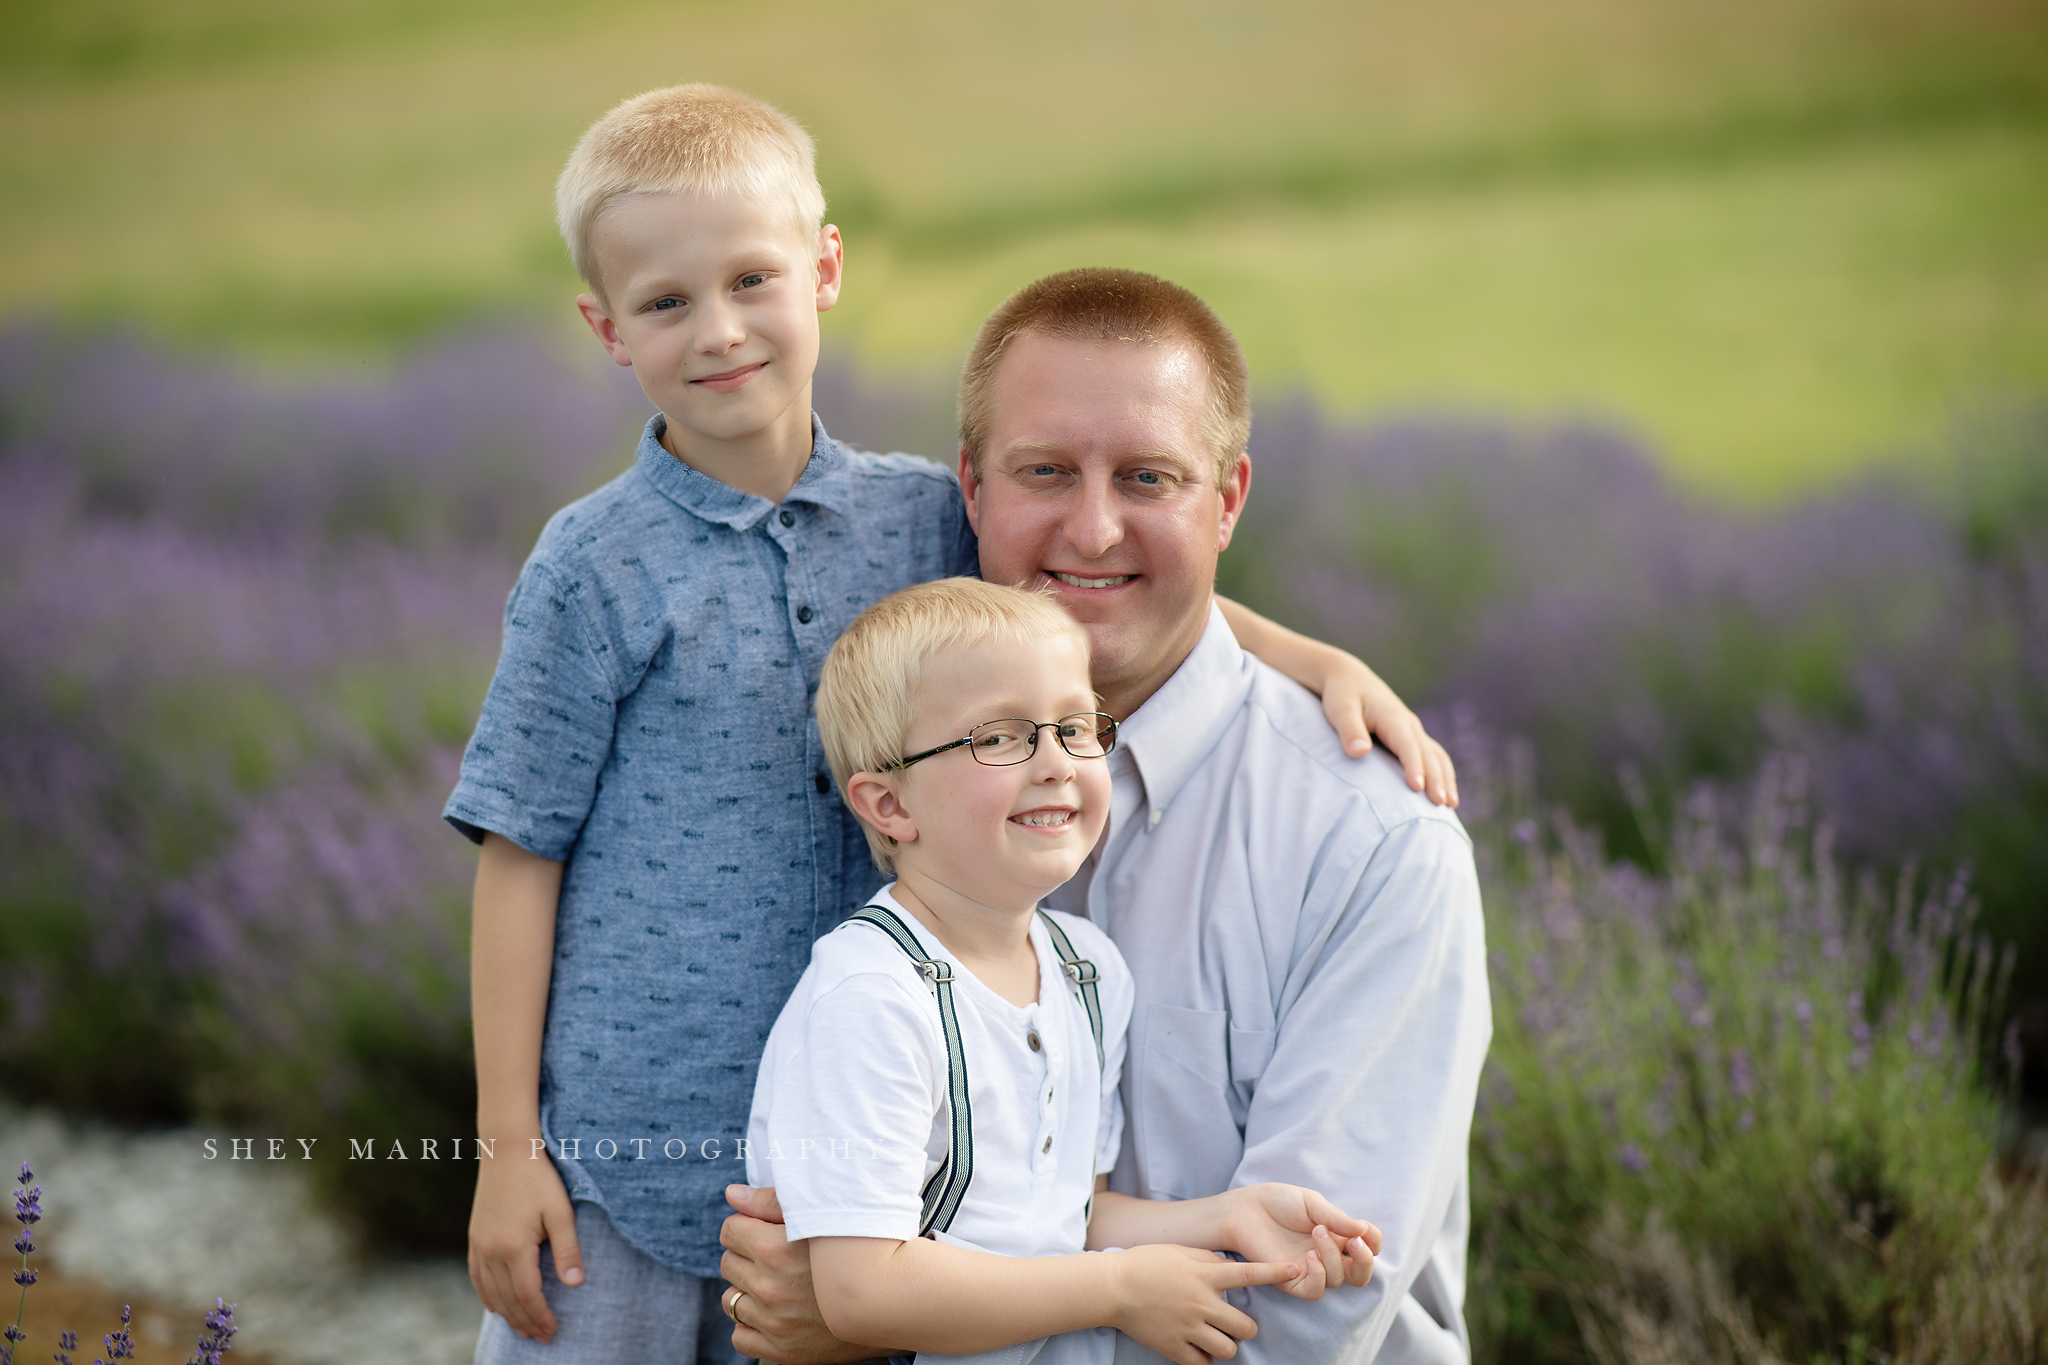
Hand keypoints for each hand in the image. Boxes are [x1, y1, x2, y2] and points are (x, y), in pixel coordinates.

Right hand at [467, 1146, 581, 1342]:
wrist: (507, 1150)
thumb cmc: (539, 1178)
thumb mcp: (560, 1211)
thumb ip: (568, 1248)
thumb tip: (576, 1284)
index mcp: (514, 1248)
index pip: (527, 1295)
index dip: (540, 1316)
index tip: (553, 1330)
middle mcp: (491, 1251)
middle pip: (508, 1300)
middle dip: (526, 1322)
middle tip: (543, 1338)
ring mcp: (479, 1245)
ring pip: (491, 1292)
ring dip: (508, 1314)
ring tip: (524, 1328)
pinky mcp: (475, 1237)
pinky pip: (477, 1277)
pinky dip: (487, 1296)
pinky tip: (496, 1306)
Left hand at [720, 1185, 883, 1364]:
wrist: (891, 1300)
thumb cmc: (855, 1249)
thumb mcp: (819, 1216)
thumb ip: (770, 1202)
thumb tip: (731, 1194)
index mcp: (775, 1250)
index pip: (730, 1231)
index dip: (745, 1227)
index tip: (762, 1230)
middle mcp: (770, 1288)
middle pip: (729, 1263)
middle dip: (747, 1256)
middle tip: (774, 1256)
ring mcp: (774, 1322)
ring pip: (731, 1300)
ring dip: (747, 1291)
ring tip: (777, 1284)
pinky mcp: (781, 1349)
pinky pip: (740, 1336)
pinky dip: (752, 1325)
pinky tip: (775, 1312)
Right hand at [1107, 1244, 1298, 1364]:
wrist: (1113, 1287)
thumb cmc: (1146, 1263)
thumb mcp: (1180, 1251)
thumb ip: (1209, 1258)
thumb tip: (1231, 1266)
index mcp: (1204, 1276)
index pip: (1248, 1274)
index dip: (1275, 1272)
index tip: (1297, 1270)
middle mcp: (1201, 1303)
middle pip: (1245, 1326)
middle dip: (1245, 1326)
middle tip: (1234, 1322)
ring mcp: (1189, 1328)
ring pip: (1229, 1349)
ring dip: (1228, 1344)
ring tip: (1216, 1336)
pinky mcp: (1174, 1348)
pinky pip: (1204, 1363)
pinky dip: (1206, 1358)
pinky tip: (1200, 1348)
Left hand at [1218, 1183, 1380, 1299]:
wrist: (1246, 1208)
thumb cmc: (1278, 1202)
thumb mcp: (1311, 1203)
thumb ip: (1337, 1218)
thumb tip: (1362, 1230)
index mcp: (1337, 1236)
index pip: (1368, 1248)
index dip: (1373, 1241)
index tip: (1364, 1227)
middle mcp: (1327, 1256)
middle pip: (1360, 1274)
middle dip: (1364, 1259)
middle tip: (1353, 1240)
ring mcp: (1310, 1269)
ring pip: (1338, 1280)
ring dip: (1333, 1256)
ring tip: (1318, 1231)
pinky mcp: (1290, 1280)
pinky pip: (1314, 1291)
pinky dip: (1318, 1276)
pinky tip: (1310, 1257)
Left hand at [1321, 662, 1457, 807]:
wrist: (1349, 679)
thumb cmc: (1342, 696)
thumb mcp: (1340, 709)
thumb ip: (1349, 730)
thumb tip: (1359, 752)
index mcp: (1392, 717)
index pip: (1407, 745)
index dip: (1414, 766)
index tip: (1417, 788)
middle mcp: (1409, 724)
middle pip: (1427, 753)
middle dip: (1436, 779)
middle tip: (1440, 804)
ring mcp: (1413, 731)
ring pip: (1436, 756)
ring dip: (1445, 779)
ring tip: (1450, 804)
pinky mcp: (1412, 737)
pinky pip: (1433, 756)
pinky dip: (1442, 774)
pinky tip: (1445, 793)